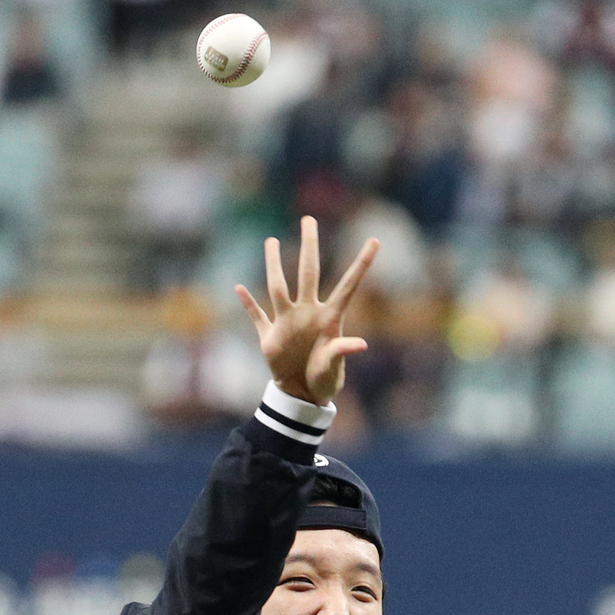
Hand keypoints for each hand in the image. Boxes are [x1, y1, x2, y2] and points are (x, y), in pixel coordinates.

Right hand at [236, 216, 378, 405]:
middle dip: (309, 245)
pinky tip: (239, 289)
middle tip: (309, 219)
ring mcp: (288, 321)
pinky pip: (257, 316)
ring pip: (278, 286)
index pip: (348, 285)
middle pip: (308, 272)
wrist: (302, 395)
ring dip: (272, 265)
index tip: (375, 241)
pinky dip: (247, 304)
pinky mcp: (270, 335)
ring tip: (270, 241)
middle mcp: (308, 312)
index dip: (362, 264)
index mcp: (329, 319)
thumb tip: (360, 344)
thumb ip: (342, 352)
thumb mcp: (334, 368)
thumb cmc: (325, 381)